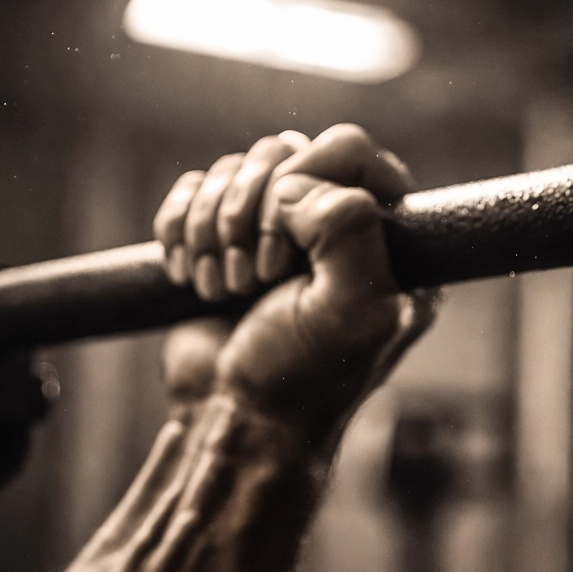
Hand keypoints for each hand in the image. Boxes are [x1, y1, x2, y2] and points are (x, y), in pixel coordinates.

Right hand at [154, 124, 435, 444]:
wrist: (234, 421)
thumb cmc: (303, 377)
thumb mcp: (354, 310)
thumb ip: (351, 230)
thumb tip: (296, 183)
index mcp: (390, 240)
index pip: (354, 150)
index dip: (309, 176)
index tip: (286, 242)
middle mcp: (338, 226)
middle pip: (284, 152)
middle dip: (252, 214)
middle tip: (254, 278)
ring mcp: (280, 230)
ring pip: (235, 169)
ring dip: (213, 229)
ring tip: (224, 289)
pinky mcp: (225, 239)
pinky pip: (193, 190)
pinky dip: (182, 229)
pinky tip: (191, 278)